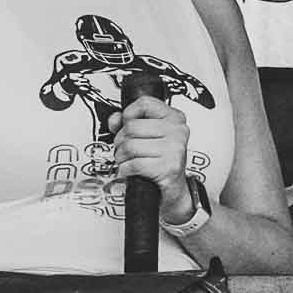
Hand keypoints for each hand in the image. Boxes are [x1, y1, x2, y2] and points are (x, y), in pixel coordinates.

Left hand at [109, 98, 192, 221]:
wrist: (174, 188)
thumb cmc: (161, 160)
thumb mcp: (148, 136)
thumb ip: (129, 122)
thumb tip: (115, 119)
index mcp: (174, 117)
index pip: (144, 103)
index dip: (128, 114)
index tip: (126, 124)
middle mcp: (177, 131)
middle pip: (132, 127)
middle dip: (120, 140)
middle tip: (123, 149)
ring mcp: (174, 149)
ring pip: (130, 146)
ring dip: (121, 157)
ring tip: (126, 160)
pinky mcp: (168, 167)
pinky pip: (134, 164)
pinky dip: (125, 170)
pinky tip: (129, 170)